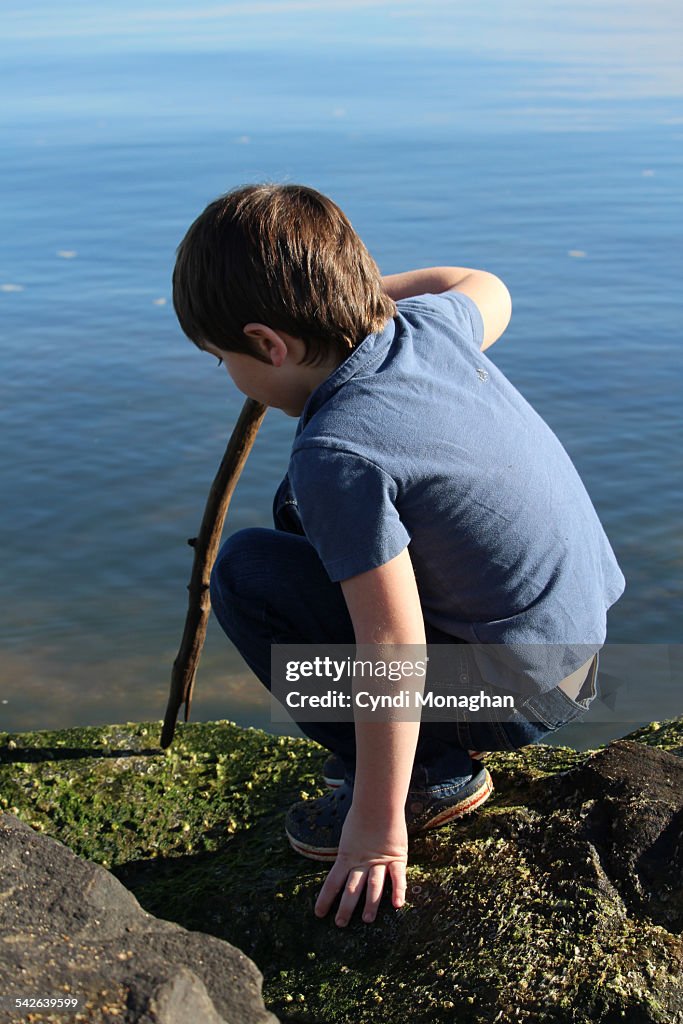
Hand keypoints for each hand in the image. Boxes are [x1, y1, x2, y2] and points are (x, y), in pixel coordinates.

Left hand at [314, 804, 407, 926]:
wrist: (379, 802)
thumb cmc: (362, 815)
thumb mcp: (348, 835)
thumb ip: (347, 850)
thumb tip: (340, 860)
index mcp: (346, 856)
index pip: (332, 881)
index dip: (325, 898)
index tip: (318, 914)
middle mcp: (361, 862)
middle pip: (352, 888)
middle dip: (346, 907)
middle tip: (340, 923)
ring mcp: (379, 861)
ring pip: (373, 886)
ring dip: (370, 904)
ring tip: (367, 919)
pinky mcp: (396, 858)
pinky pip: (398, 876)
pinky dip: (399, 890)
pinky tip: (398, 905)